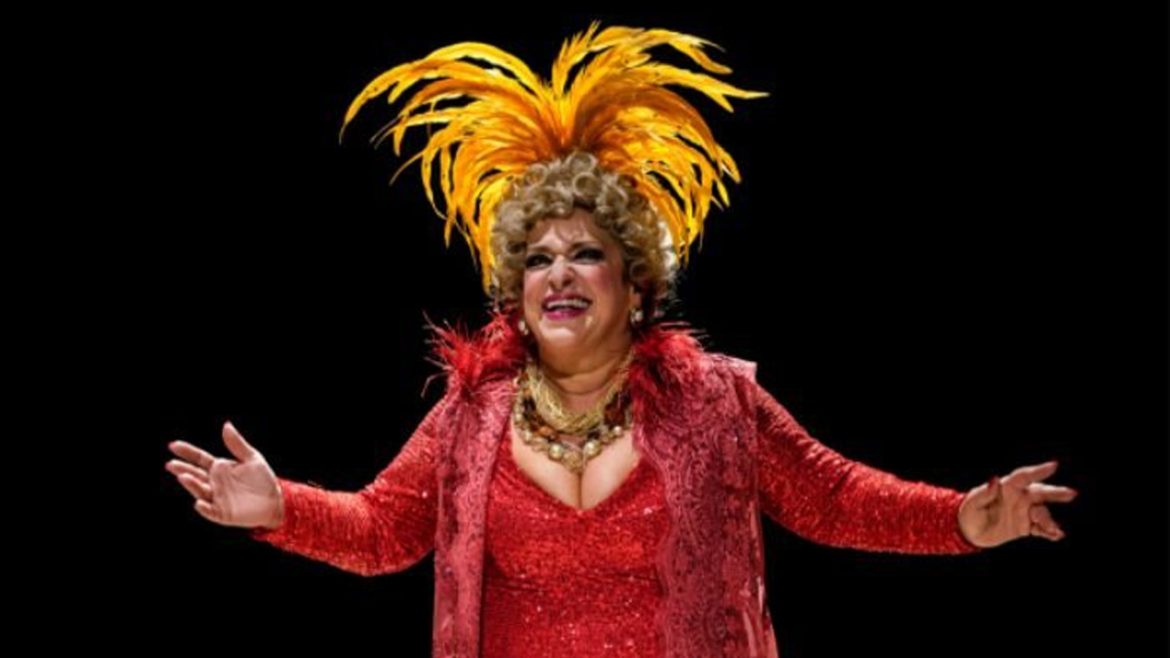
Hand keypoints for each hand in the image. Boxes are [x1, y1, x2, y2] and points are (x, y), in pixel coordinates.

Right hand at [165, 421, 283, 528]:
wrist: (276, 501)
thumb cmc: (263, 480)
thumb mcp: (251, 458)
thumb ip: (237, 444)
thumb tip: (226, 425)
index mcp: (219, 468)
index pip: (199, 459)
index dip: (187, 452)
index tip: (173, 446)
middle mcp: (214, 483)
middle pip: (195, 475)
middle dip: (183, 469)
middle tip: (171, 464)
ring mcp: (217, 498)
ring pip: (200, 491)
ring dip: (192, 485)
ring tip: (183, 477)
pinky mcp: (223, 513)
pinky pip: (211, 511)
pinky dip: (204, 508)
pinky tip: (199, 503)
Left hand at [958, 460, 1077, 547]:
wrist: (969, 530)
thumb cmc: (969, 511)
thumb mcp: (973, 502)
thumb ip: (985, 492)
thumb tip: (994, 480)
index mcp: (1006, 487)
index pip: (1024, 476)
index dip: (1038, 471)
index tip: (1054, 466)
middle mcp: (1019, 498)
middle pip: (1040, 492)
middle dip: (1056, 493)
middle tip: (1071, 493)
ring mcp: (1024, 512)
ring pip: (1042, 513)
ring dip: (1049, 520)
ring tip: (1054, 529)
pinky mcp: (1026, 526)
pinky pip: (1041, 529)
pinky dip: (1050, 532)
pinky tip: (1057, 535)